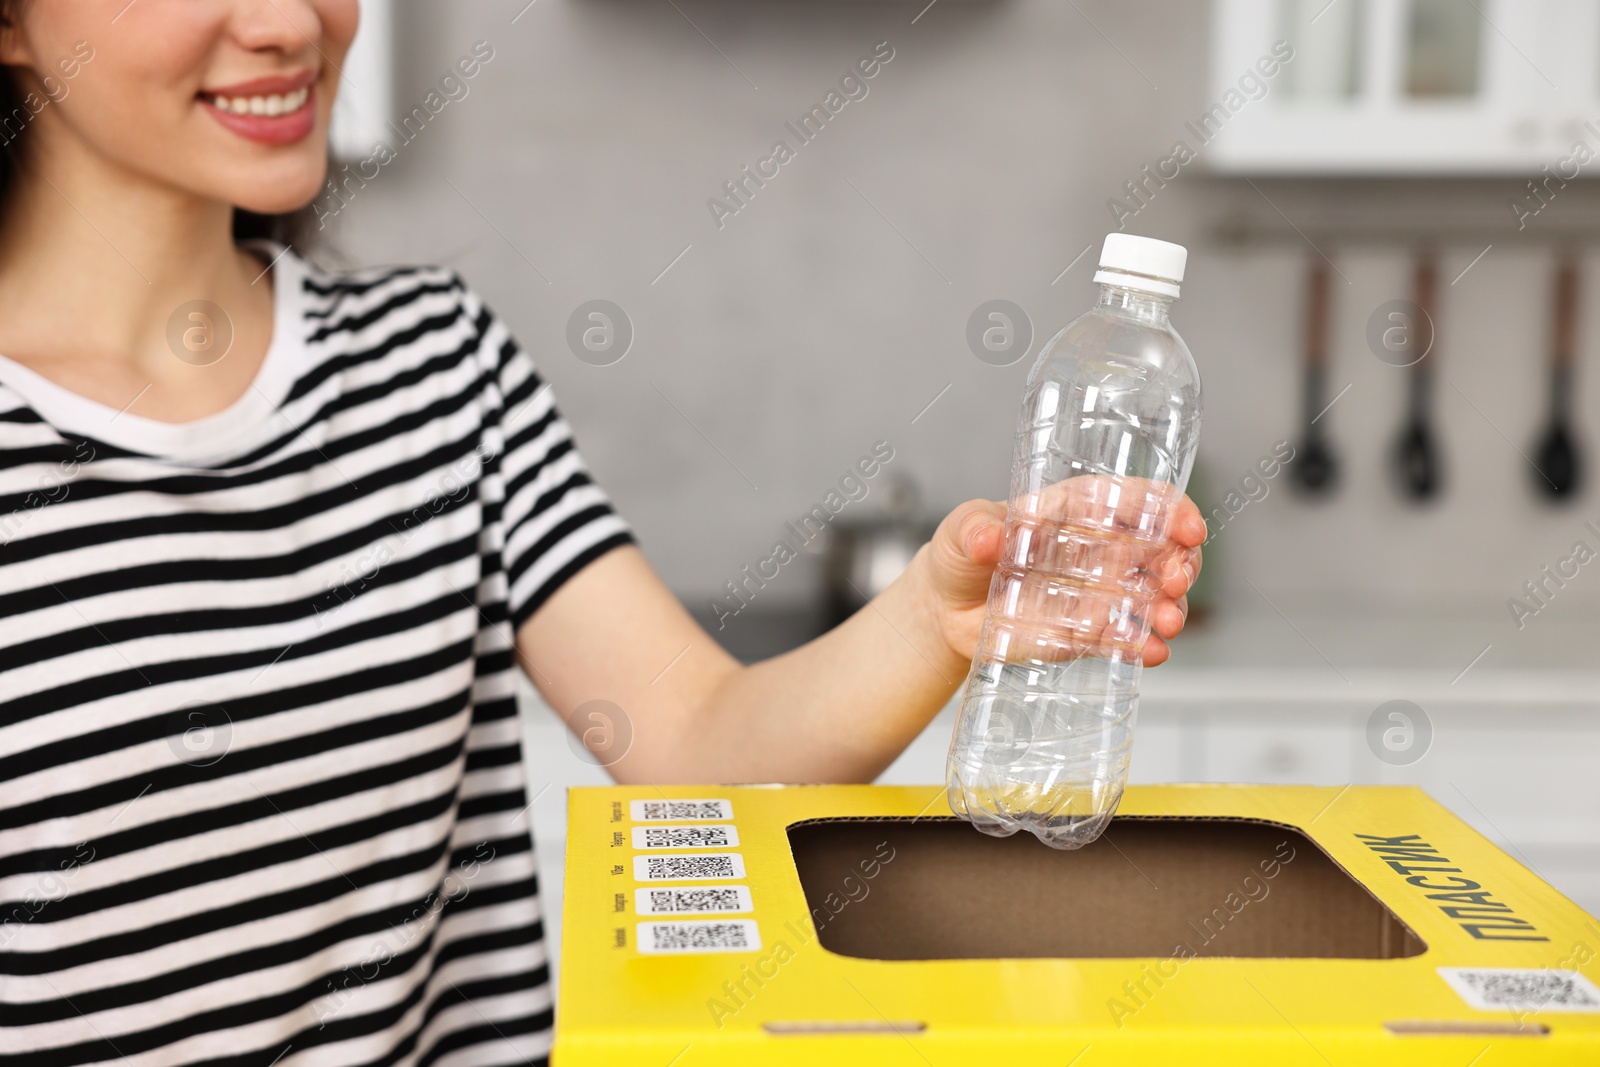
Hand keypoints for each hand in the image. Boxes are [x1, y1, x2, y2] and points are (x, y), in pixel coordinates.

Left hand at [917, 481, 1205, 668]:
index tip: (1188, 528)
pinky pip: (1125, 637)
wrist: (945, 610)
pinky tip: (1151, 652)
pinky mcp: (1088, 632)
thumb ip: (974, 529)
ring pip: (1151, 596)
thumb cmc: (960, 554)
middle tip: (1176, 581)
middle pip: (1160, 549)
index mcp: (1076, 509)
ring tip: (1166, 622)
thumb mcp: (960, 530)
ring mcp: (1099, 592)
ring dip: (1170, 608)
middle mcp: (1099, 548)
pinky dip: (1143, 645)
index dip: (1170, 510)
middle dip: (1181, 563)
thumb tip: (987, 536)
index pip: (1135, 500)